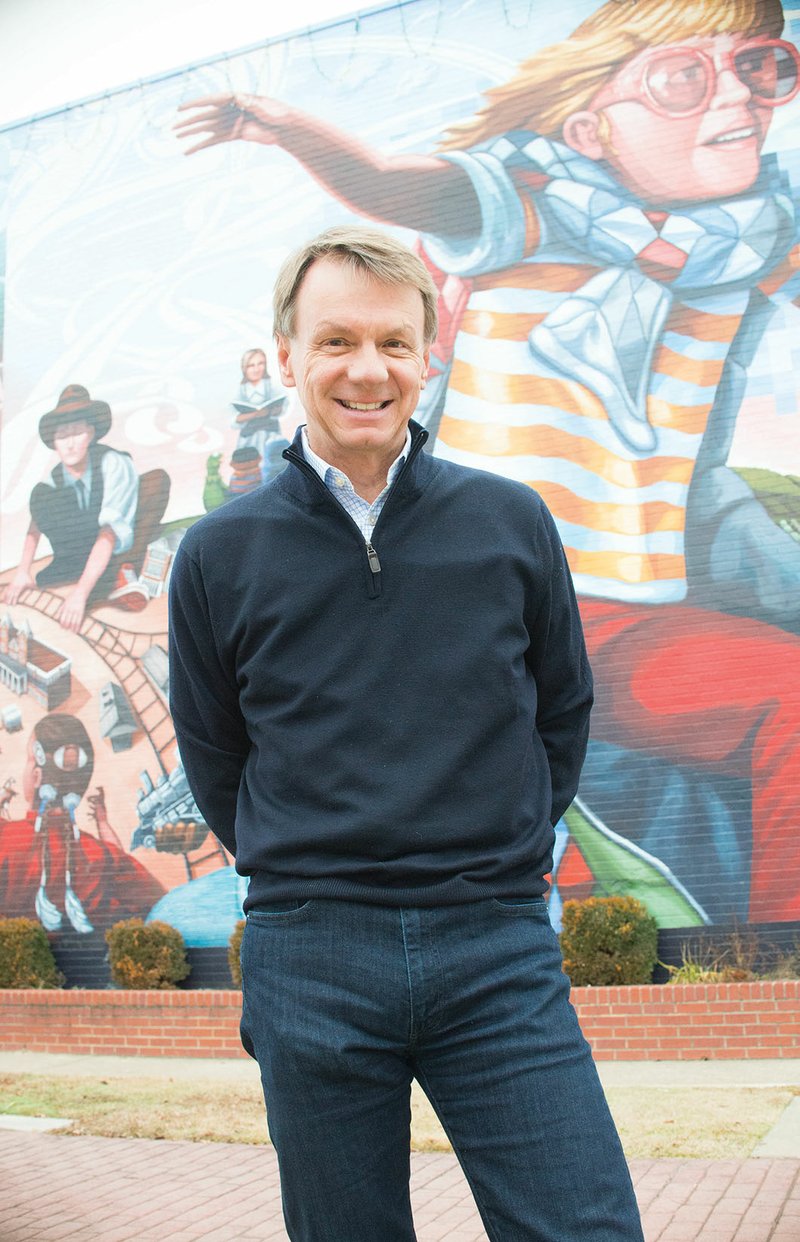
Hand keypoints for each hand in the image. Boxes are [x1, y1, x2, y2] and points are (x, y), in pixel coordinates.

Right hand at [4, 569, 34, 604]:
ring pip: (8, 592)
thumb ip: (36, 587)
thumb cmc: (28, 577)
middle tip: (8, 606)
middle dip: (9, 600)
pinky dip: (5, 594)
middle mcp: (15, 586)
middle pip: (11, 594)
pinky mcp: (11, 584)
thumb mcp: (32, 582)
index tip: (13, 604)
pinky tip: (4, 597)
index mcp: (20, 587)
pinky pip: (7, 590)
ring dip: (6, 598)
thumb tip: (42, 590)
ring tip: (5, 603)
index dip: (14, 600)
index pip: (17, 595)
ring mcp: (12, 585)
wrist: (22, 571)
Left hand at [57, 586, 88, 631]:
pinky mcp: (81, 611)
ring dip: (73, 627)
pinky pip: (80, 620)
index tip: (61, 628)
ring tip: (72, 632)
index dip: (62, 623)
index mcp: (65, 607)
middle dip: (67, 626)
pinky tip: (78, 629)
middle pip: (68, 620)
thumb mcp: (64, 602)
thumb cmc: (72, 596)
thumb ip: (61, 609)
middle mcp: (70, 609)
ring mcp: (76, 610)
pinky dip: (78, 625)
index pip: (62, 617)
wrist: (80, 592)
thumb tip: (57, 616)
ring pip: (74, 621)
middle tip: (66, 631)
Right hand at [174, 94, 293, 154]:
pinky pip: (214, 141)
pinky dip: (202, 146)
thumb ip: (251, 102)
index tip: (180, 109)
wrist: (284, 126)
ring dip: (191, 134)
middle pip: (204, 117)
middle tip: (172, 128)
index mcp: (233, 99)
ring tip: (176, 138)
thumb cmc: (276, 112)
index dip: (194, 105)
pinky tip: (190, 151)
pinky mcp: (233, 135)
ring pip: (206, 129)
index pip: (210, 101)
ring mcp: (229, 123)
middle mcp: (228, 110)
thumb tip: (240, 98)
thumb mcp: (264, 106)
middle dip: (188, 123)